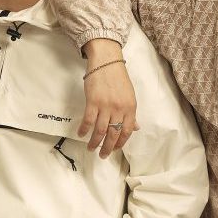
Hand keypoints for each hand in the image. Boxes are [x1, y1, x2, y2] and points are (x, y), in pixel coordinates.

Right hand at [78, 39, 137, 157]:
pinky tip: (81, 134)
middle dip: (108, 147)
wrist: (106, 61)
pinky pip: (88, 120)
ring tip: (91, 149)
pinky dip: (84, 129)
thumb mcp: (129, 95)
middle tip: (103, 155)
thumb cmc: (118, 78)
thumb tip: (135, 128)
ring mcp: (105, 105)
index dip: (122, 142)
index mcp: (130, 107)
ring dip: (95, 142)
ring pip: (101, 130)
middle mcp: (119, 108)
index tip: (116, 149)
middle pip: (114, 133)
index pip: (127, 130)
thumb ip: (131, 113)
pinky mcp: (92, 101)